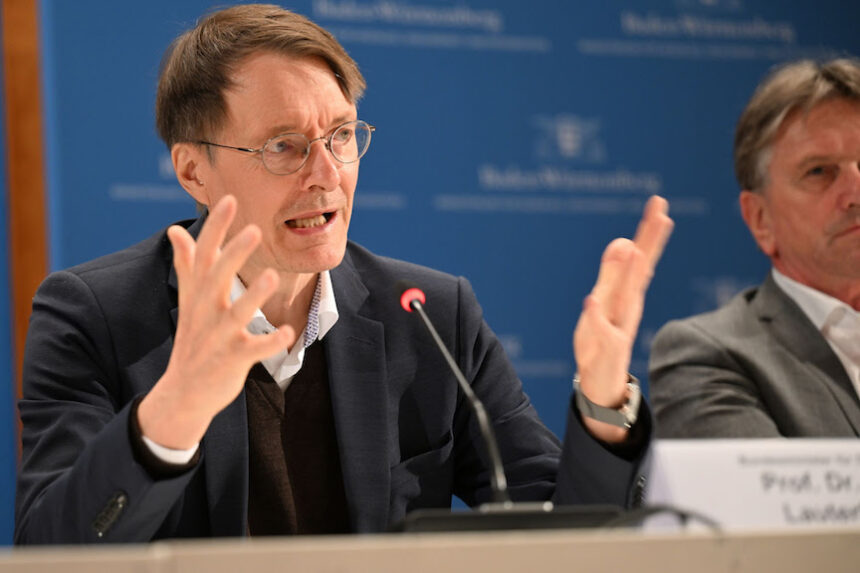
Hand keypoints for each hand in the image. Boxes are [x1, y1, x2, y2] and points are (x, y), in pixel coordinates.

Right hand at [138, 196, 293, 448]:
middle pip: (218, 276)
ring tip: (272, 276)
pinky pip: (254, 349)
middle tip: (255, 229)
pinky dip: (271, 341)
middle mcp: (206, 310)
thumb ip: (186, 264)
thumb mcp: (187, 300)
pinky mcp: (232, 359)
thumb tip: (173, 230)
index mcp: (198, 293)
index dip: (217, 227)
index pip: (204, 253)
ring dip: (253, 295)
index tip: (230, 198)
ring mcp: (219, 336)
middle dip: (235, 253)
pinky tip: (290, 332)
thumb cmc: (194, 338)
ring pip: (237, 312)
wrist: (185, 391)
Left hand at [573, 195, 672, 441]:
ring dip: (631, 275)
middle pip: (641, 272)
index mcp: (626, 295)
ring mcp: (619, 328)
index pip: (640, 259)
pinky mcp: (608, 350)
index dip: (649, 232)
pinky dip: (597, 316)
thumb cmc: (601, 342)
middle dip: (650, 242)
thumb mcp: (604, 302)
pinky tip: (591, 300)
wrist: (601, 387)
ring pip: (626, 299)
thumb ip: (612, 274)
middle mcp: (627, 308)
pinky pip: (602, 332)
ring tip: (635, 249)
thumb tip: (624, 241)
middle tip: (662, 213)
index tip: (659, 203)